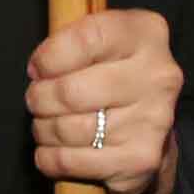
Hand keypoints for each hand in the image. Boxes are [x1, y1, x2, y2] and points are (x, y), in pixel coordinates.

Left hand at [27, 9, 183, 193]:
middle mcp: (158, 75)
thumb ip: (71, 43)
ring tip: (45, 125)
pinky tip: (51, 151)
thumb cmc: (112, 74)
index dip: (49, 56)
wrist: (149, 125)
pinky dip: (51, 158)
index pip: (86, 39)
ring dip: (44, 130)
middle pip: (72, 91)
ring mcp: (153, 120)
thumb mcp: (100, 42)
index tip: (37, 68)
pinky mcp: (142, 159)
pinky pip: (75, 161)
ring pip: (70, 129)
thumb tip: (39, 70)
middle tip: (36, 100)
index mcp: (146, 33)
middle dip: (40, 98)